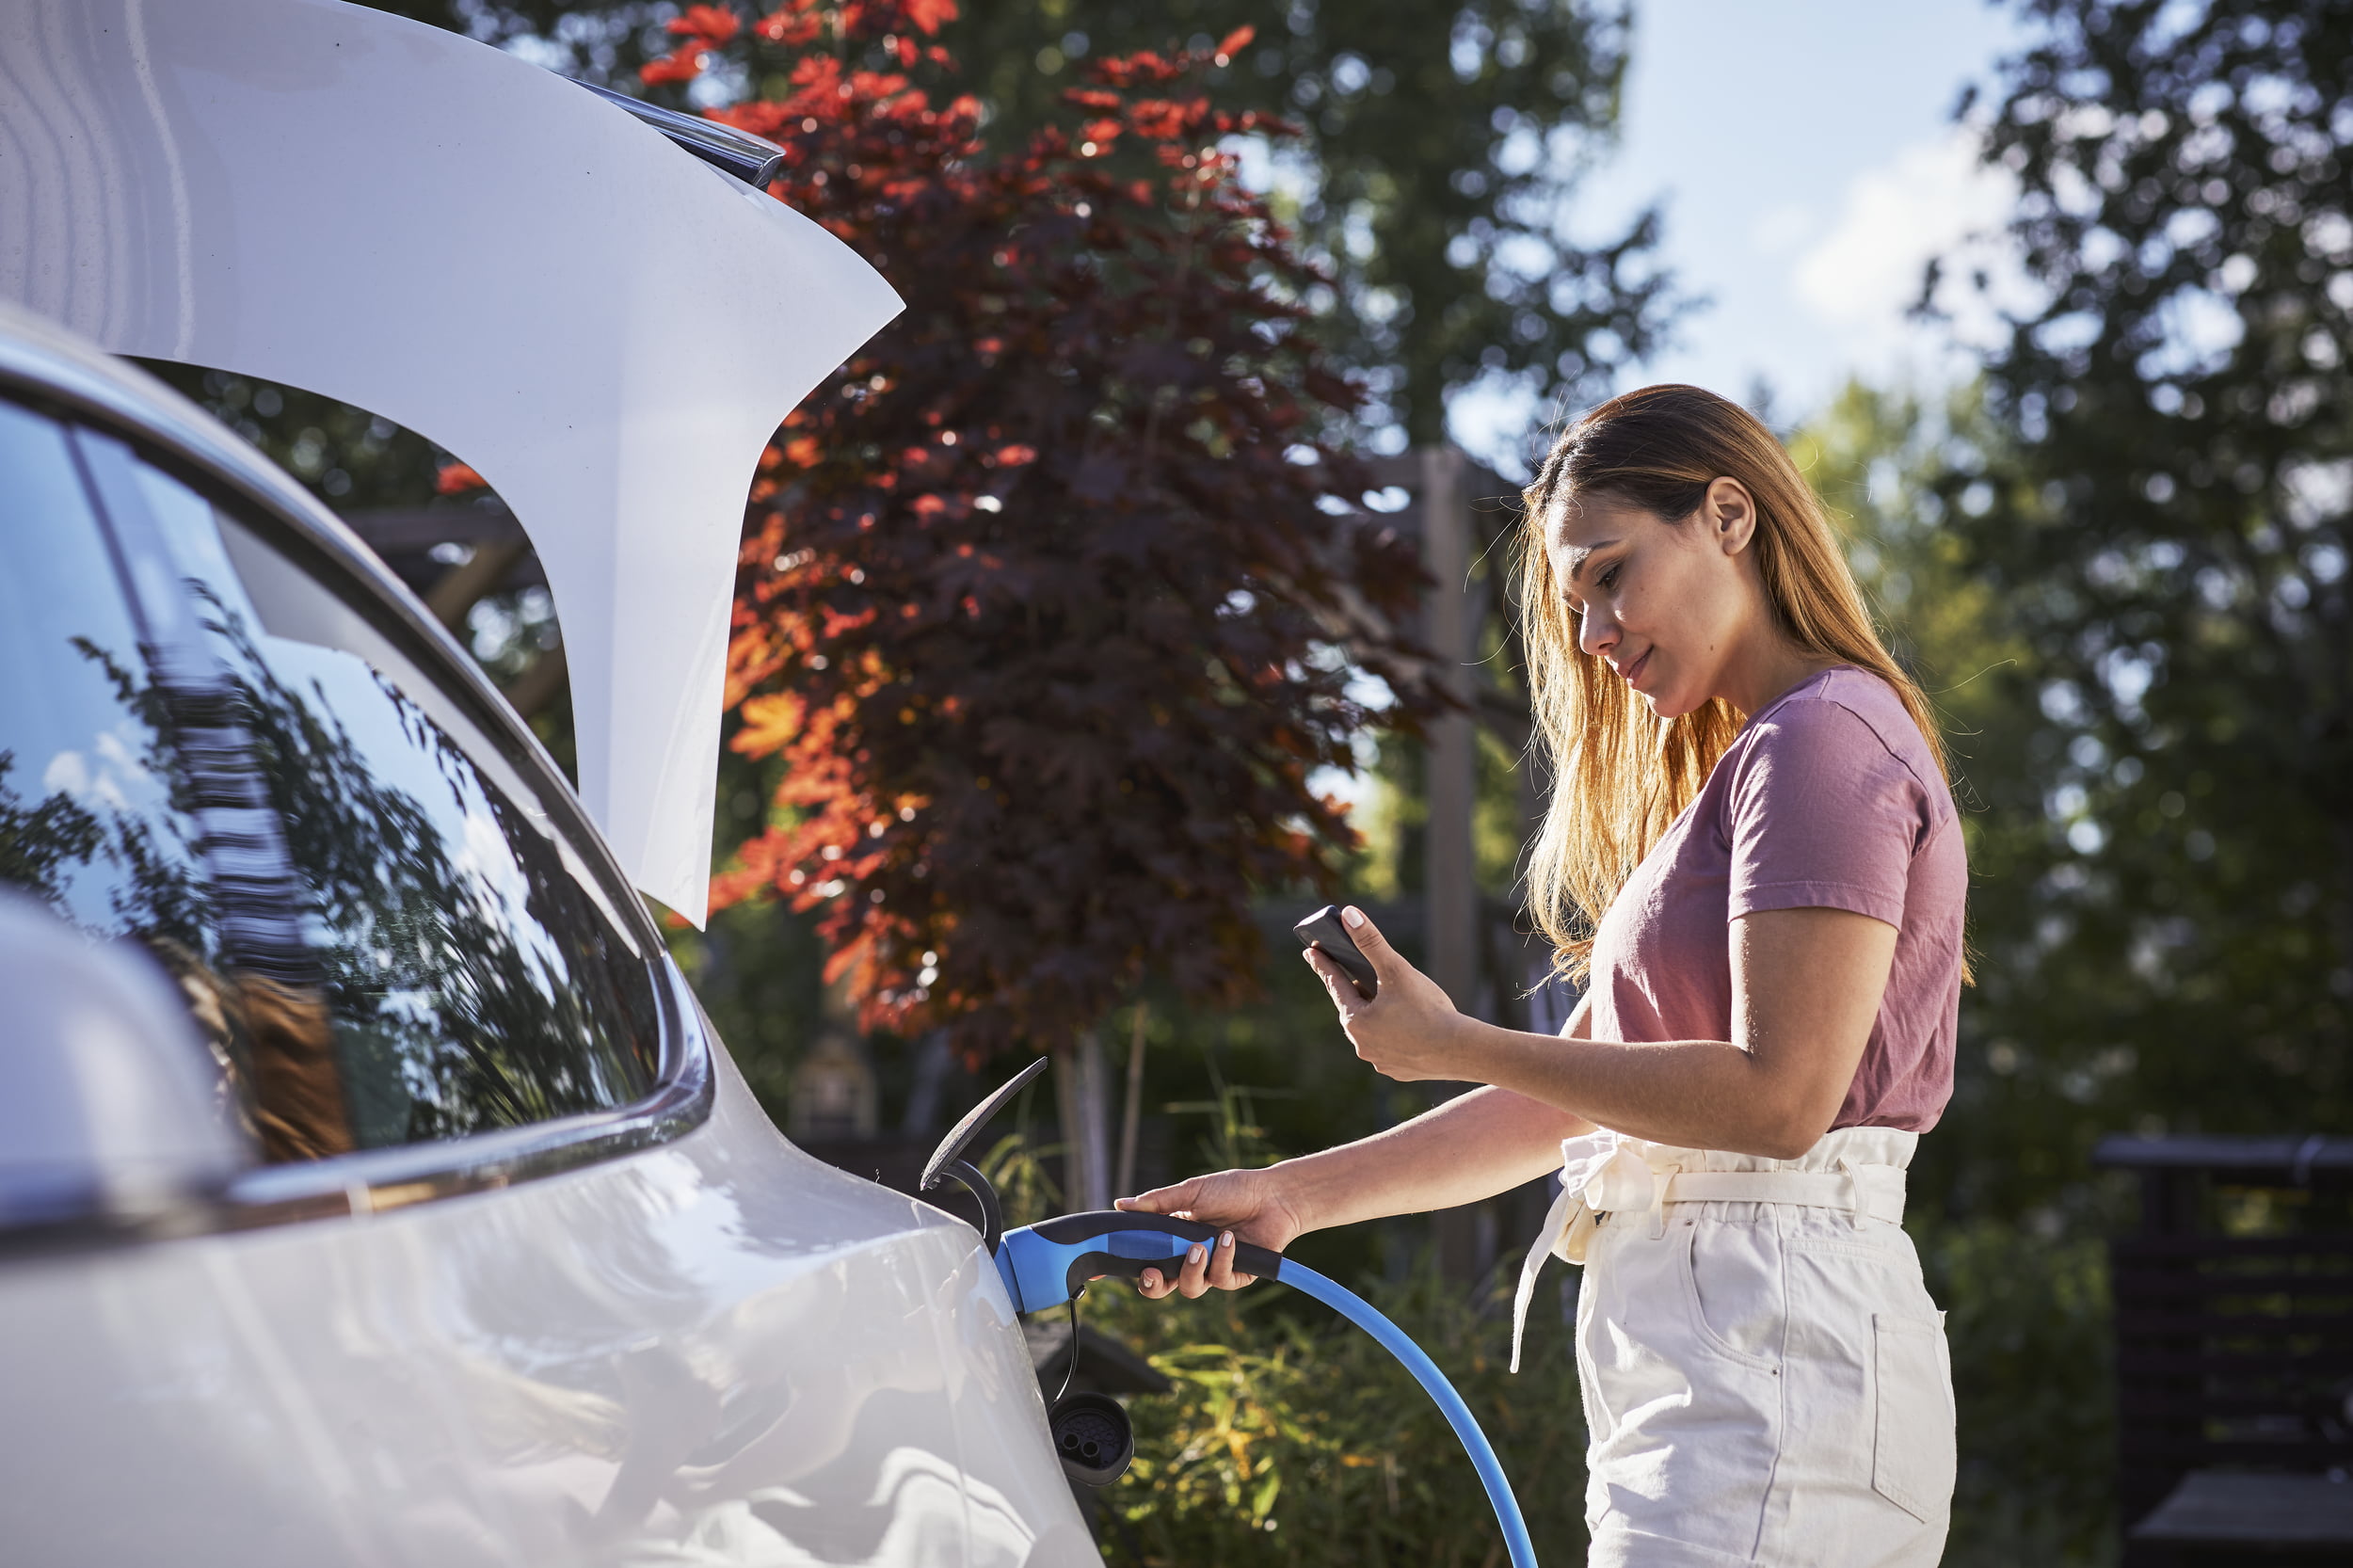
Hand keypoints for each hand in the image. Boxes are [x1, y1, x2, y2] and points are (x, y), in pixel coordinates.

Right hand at [1115, 1166, 1305, 1299]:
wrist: (1274, 1195)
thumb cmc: (1233, 1189)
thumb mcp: (1191, 1191)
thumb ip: (1157, 1203)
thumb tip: (1120, 1205)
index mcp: (1172, 1237)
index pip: (1141, 1256)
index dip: (1121, 1267)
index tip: (1098, 1271)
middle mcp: (1188, 1256)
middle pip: (1159, 1285)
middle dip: (1150, 1285)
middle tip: (1150, 1272)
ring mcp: (1211, 1268)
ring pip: (1188, 1287)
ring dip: (1190, 1269)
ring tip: (1201, 1247)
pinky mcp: (1234, 1276)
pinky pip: (1219, 1280)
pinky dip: (1221, 1260)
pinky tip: (1229, 1239)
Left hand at [1303, 905, 1476, 1081]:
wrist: (1461, 1050)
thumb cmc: (1427, 1009)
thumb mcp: (1396, 970)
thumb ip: (1370, 942)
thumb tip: (1349, 915)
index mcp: (1355, 1020)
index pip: (1335, 984)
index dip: (1323, 965)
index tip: (1311, 952)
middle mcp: (1361, 1045)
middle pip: (1353, 1008)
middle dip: (1353, 990)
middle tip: (1350, 975)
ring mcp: (1379, 1061)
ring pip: (1371, 1029)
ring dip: (1373, 1014)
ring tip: (1382, 999)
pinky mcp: (1398, 1070)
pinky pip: (1389, 1047)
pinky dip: (1392, 1034)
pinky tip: (1403, 1027)